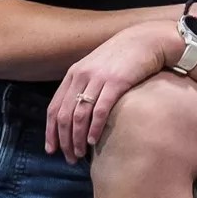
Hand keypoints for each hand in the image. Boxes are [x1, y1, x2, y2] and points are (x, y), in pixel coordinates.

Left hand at [45, 21, 173, 163]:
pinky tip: (94, 140)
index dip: (50, 131)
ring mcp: (98, 78)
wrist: (145, 39)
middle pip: (64, 115)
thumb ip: (84, 85)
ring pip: (80, 115)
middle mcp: (82, 75)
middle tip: (70, 158)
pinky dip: (94, 128)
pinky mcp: (116, 82)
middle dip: (64, 140)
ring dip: (78, 139)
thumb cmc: (122, 56)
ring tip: (81, 154)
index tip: (51, 150)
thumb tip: (76, 114)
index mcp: (74, 73)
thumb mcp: (96, 66)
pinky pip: (100, 110)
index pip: (54, 108)